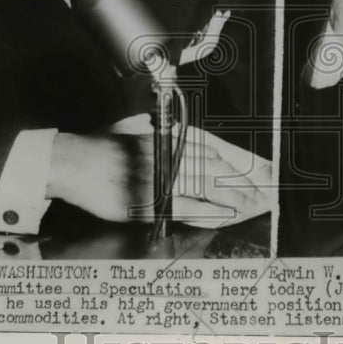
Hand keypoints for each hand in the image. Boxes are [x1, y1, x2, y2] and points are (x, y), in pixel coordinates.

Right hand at [46, 123, 268, 226]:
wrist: (75, 161)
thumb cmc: (104, 145)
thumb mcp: (137, 128)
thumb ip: (161, 132)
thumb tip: (177, 135)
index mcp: (170, 136)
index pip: (218, 149)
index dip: (245, 162)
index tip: (265, 171)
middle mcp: (172, 153)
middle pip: (220, 169)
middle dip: (247, 182)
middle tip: (267, 192)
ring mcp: (163, 177)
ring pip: (210, 188)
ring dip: (235, 198)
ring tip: (253, 206)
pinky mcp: (153, 200)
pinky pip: (190, 208)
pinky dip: (212, 212)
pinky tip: (227, 216)